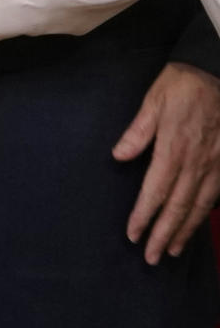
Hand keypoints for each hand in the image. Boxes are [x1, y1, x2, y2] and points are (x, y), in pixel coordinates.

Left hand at [113, 62, 219, 263]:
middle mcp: (197, 162)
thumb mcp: (153, 101)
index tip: (133, 236)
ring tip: (172, 250)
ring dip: (185, 230)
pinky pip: (216, 194)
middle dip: (164, 234)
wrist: (218, 69)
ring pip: (200, 205)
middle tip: (152, 258)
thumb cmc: (182, 84)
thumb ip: (137, 131)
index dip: (144, 216)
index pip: (156, 191)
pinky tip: (196, 224)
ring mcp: (216, 164)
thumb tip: (118, 156)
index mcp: (174, 149)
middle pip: (179, 206)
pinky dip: (205, 214)